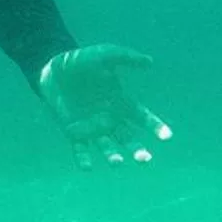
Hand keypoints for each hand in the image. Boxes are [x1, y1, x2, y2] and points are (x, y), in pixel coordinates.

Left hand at [38, 44, 171, 168]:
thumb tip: (150, 62)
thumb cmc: (83, 61)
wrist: (54, 69)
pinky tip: (87, 167)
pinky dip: (84, 159)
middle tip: (144, 159)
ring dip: (113, 156)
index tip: (167, 136)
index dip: (156, 127)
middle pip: (128, 139)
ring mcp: (93, 129)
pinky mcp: (74, 134)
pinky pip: (81, 150)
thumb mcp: (105, 54)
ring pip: (107, 147)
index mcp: (122, 103)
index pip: (143, 117)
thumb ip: (126, 57)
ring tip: (117, 162)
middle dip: (137, 150)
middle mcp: (111, 120)